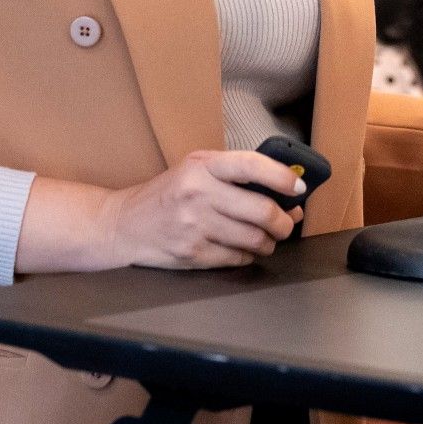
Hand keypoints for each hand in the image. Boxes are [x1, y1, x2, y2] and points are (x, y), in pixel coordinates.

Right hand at [98, 149, 305, 269]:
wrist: (123, 223)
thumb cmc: (167, 193)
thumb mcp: (196, 168)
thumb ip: (237, 175)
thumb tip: (287, 192)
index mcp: (202, 166)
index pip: (251, 166)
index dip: (282, 177)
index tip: (299, 187)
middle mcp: (198, 194)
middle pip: (261, 211)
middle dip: (284, 221)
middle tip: (287, 223)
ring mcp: (194, 226)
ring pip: (254, 238)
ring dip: (270, 242)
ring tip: (267, 238)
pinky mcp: (192, 253)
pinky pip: (237, 258)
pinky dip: (248, 255)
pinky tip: (244, 249)